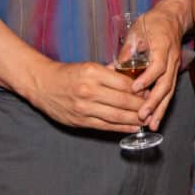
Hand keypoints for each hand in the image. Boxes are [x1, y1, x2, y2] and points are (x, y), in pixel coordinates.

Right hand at [27, 59, 147, 131]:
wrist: (42, 85)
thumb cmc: (67, 74)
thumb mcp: (89, 67)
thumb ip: (110, 73)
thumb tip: (134, 80)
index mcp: (93, 73)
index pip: (125, 83)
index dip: (140, 90)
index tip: (149, 92)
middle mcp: (89, 90)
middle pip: (123, 101)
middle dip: (141, 106)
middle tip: (152, 107)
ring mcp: (84, 108)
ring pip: (116, 116)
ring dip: (134, 119)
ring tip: (146, 119)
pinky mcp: (81, 121)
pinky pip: (105, 126)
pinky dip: (121, 128)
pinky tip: (132, 127)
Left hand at [129, 4, 186, 129]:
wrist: (173, 17)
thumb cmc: (153, 22)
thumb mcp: (137, 31)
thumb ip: (127, 51)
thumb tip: (110, 69)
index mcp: (162, 46)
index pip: (157, 66)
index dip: (147, 78)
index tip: (134, 89)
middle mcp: (171, 58)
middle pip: (166, 83)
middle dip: (154, 102)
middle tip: (142, 115)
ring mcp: (175, 66)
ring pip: (169, 91)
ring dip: (160, 109)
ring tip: (152, 124)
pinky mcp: (173, 72)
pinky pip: (170, 91)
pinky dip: (163, 105)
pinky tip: (156, 117)